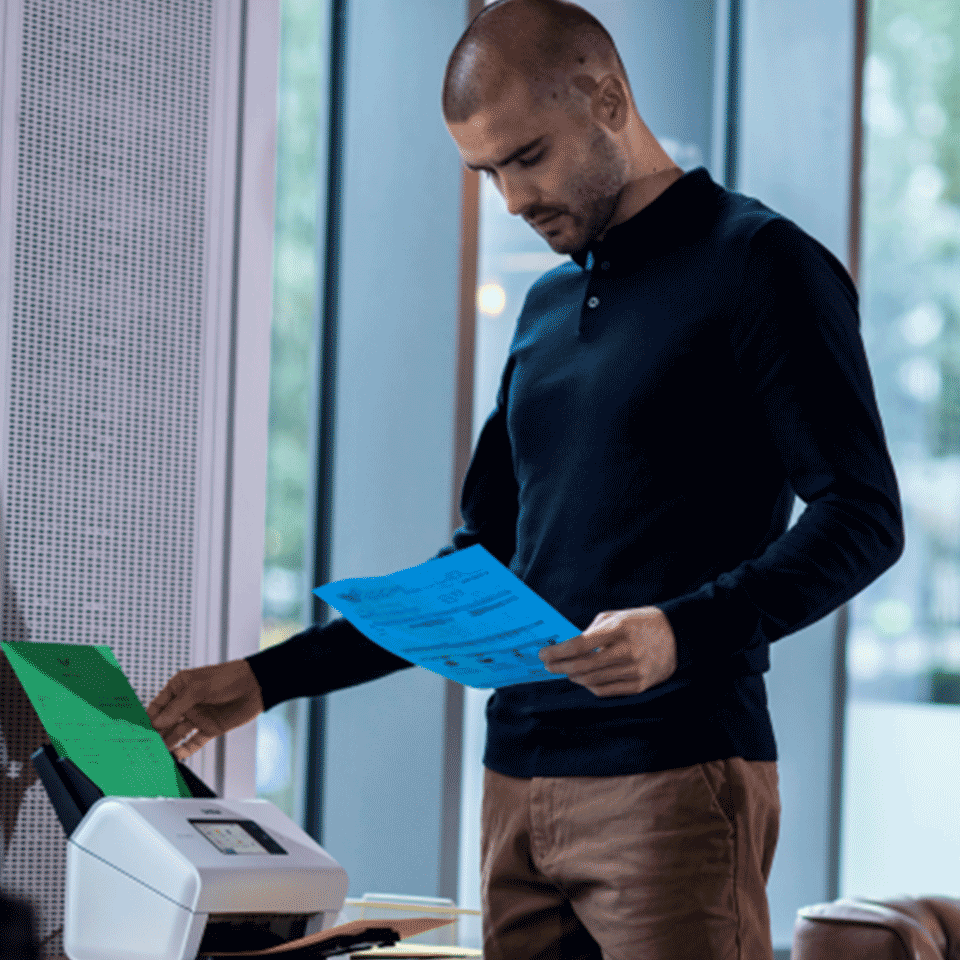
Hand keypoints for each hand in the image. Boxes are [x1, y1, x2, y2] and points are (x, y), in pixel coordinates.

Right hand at [146, 659, 264, 759]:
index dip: (147, 718)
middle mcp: (187, 703)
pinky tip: (175, 758)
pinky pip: (193, 742)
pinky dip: (184, 751)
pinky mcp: (210, 728)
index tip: (135, 731)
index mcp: (180, 687)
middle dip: (154, 734)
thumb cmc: (229, 677)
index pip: (158, 705)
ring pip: (177, 734)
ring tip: (154, 755)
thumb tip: (157, 723)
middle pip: (165, 722)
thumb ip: (177, 707)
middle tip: (141, 748)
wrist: (256, 685)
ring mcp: (198, 716)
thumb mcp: (199, 688)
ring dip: (166, 744)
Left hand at [538, 606, 677, 697]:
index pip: (581, 645)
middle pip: (583, 665)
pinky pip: (606, 691)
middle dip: (560, 666)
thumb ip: (592, 630)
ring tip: (565, 670)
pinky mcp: (639, 685)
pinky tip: (583, 679)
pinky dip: (590, 686)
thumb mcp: (617, 617)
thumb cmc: (640, 623)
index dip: (558, 651)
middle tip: (548, 665)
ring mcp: (634, 670)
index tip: (544, 653)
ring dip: (573, 676)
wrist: (677, 635)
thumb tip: (568, 647)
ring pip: (592, 680)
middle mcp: (627, 651)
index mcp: (619, 629)